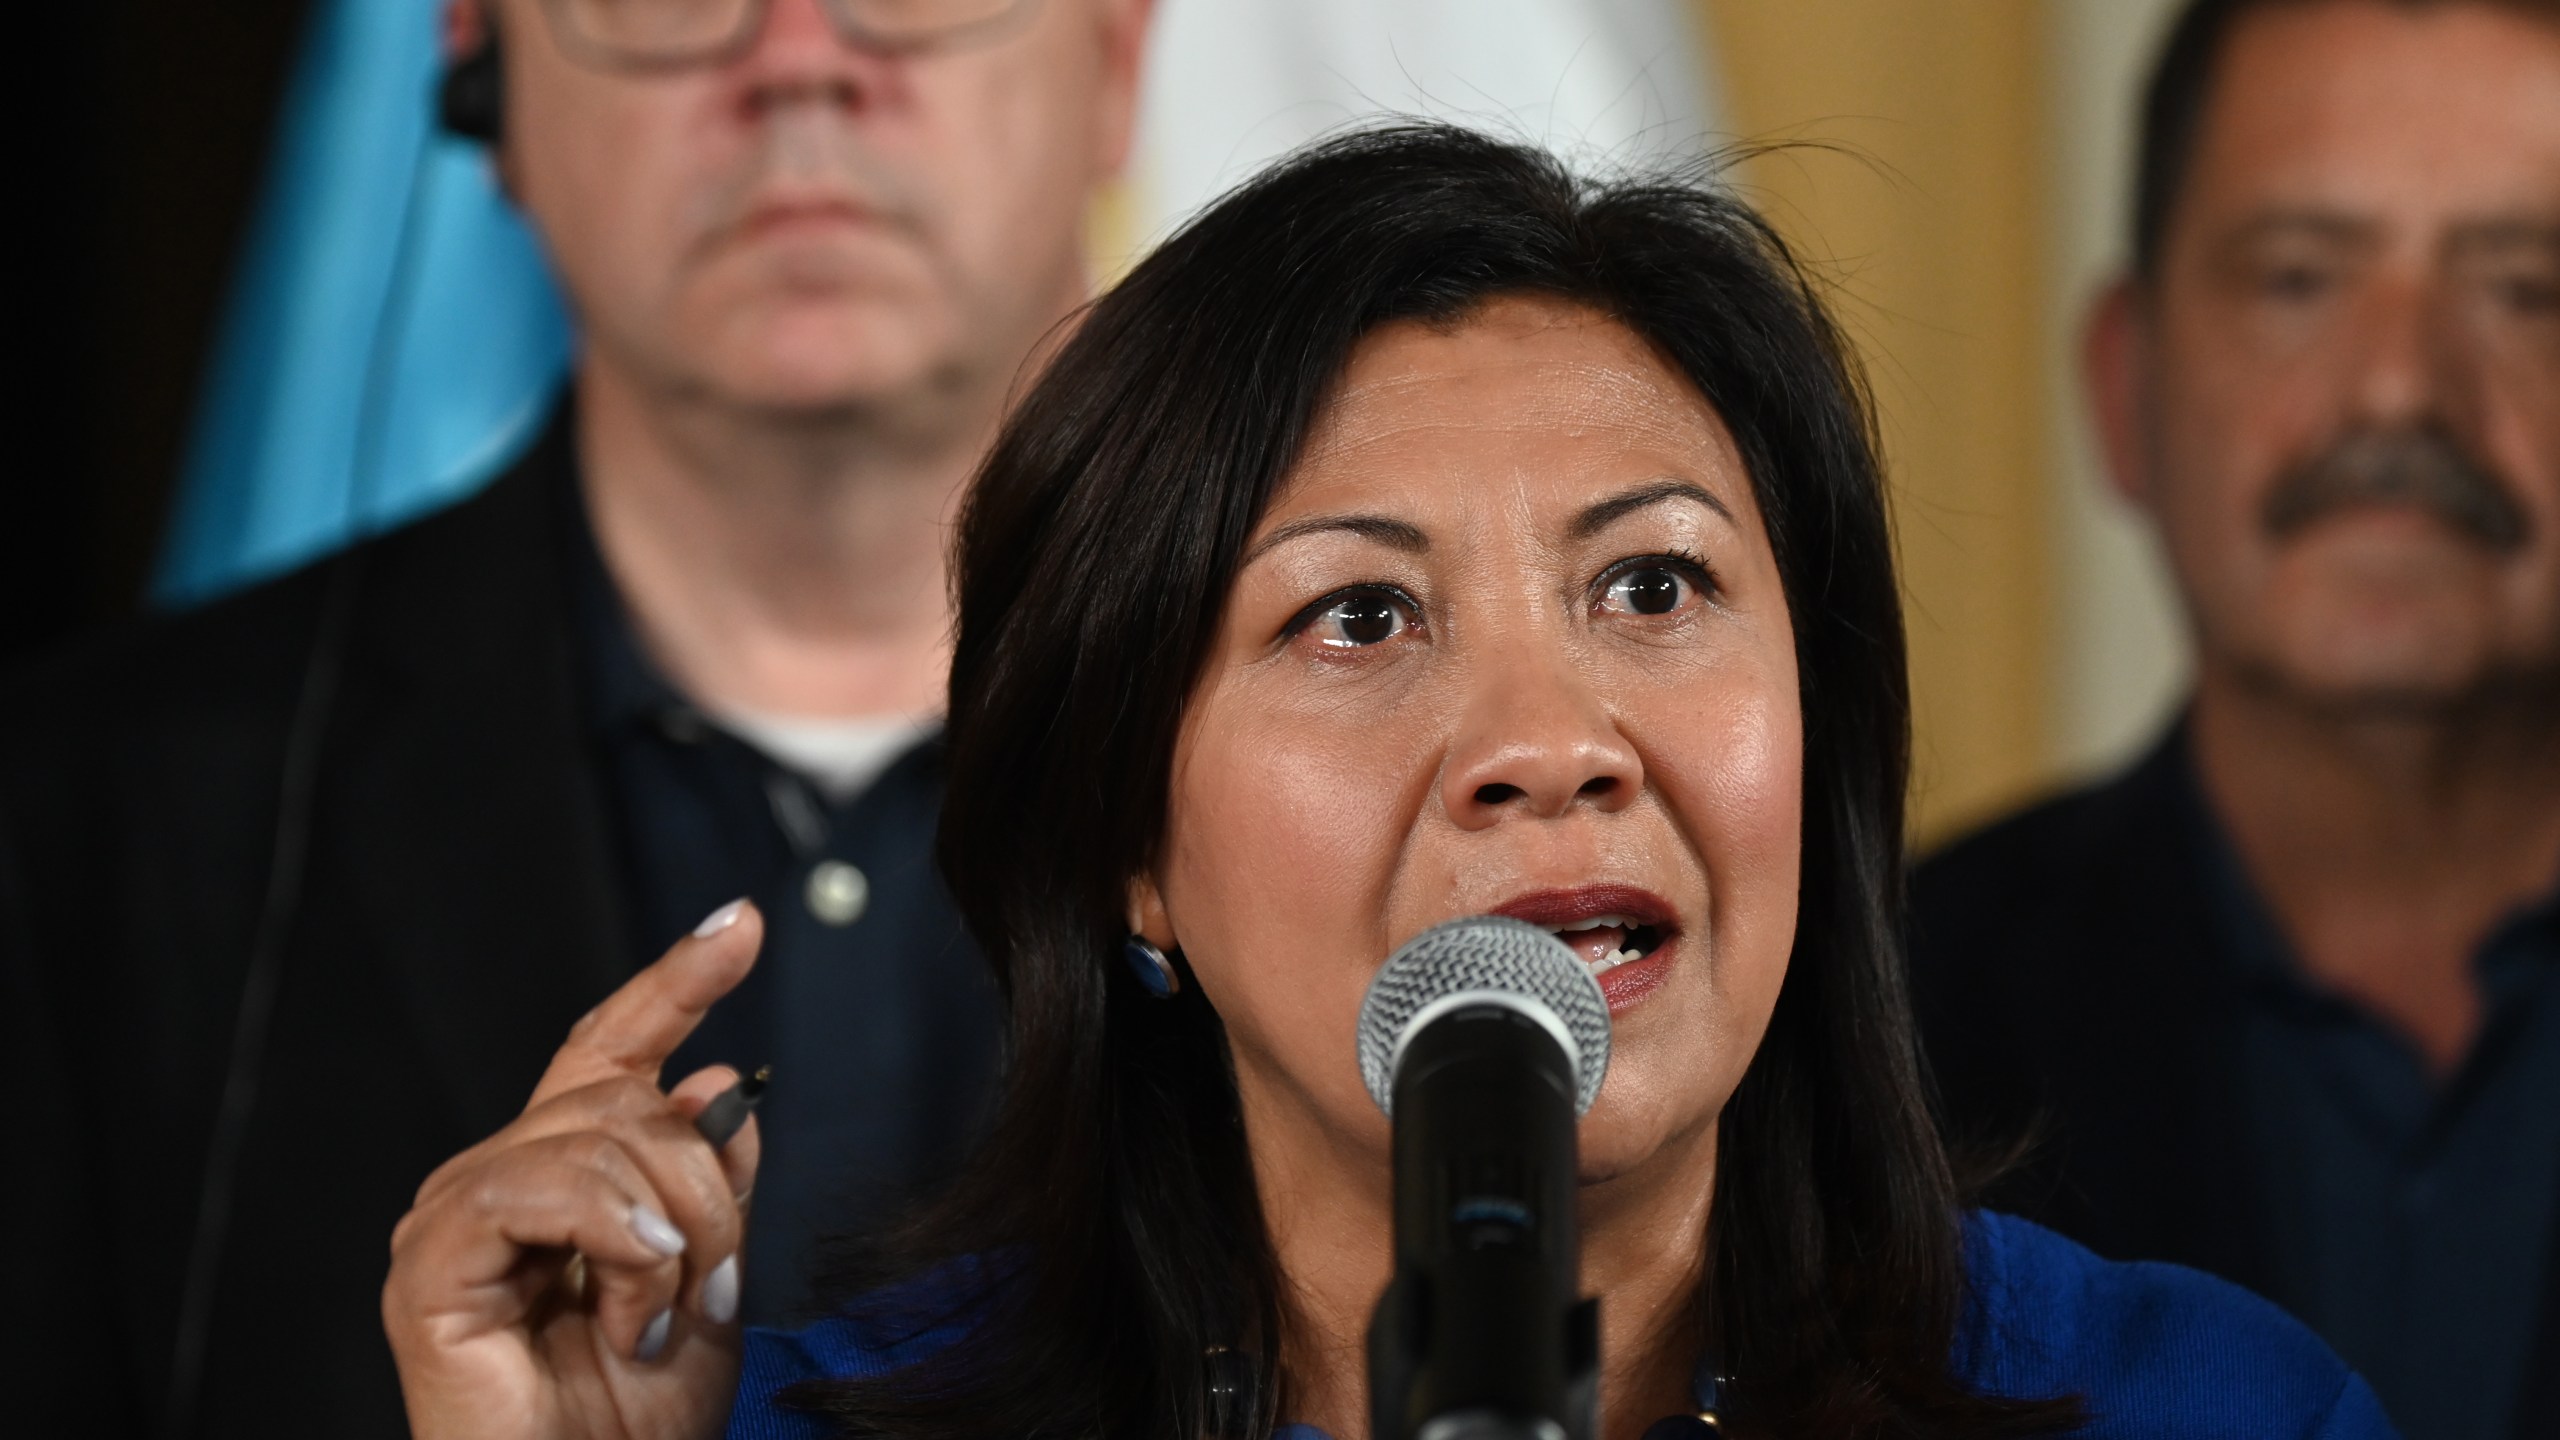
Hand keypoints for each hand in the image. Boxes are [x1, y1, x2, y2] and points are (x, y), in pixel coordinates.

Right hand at [384, 901, 765, 1439]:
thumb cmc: (634, 1421)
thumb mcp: (706, 1278)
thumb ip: (711, 1180)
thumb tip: (718, 1080)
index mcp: (566, 1175)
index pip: (614, 1048)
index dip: (675, 982)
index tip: (743, 923)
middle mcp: (500, 1179)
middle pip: (628, 1098)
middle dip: (702, 1186)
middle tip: (707, 1287)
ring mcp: (456, 1216)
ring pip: (599, 1137)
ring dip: (666, 1231)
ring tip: (658, 1316)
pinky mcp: (429, 1265)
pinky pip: (538, 1188)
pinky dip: (613, 1234)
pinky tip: (634, 1298)